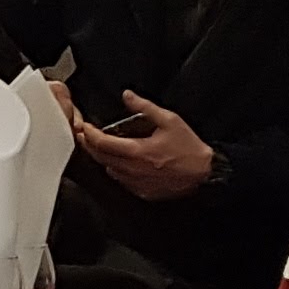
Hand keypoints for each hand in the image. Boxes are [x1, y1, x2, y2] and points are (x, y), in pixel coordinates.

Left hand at [73, 91, 216, 201]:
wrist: (204, 173)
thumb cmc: (189, 147)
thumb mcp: (169, 120)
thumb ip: (145, 107)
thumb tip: (127, 95)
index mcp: (138, 151)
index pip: (103, 144)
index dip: (90, 135)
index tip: (85, 128)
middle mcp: (134, 170)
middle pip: (101, 159)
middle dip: (90, 146)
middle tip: (84, 136)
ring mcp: (137, 184)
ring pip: (109, 171)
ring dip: (102, 159)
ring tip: (100, 147)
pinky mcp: (143, 192)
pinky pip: (121, 181)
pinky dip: (116, 170)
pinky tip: (118, 162)